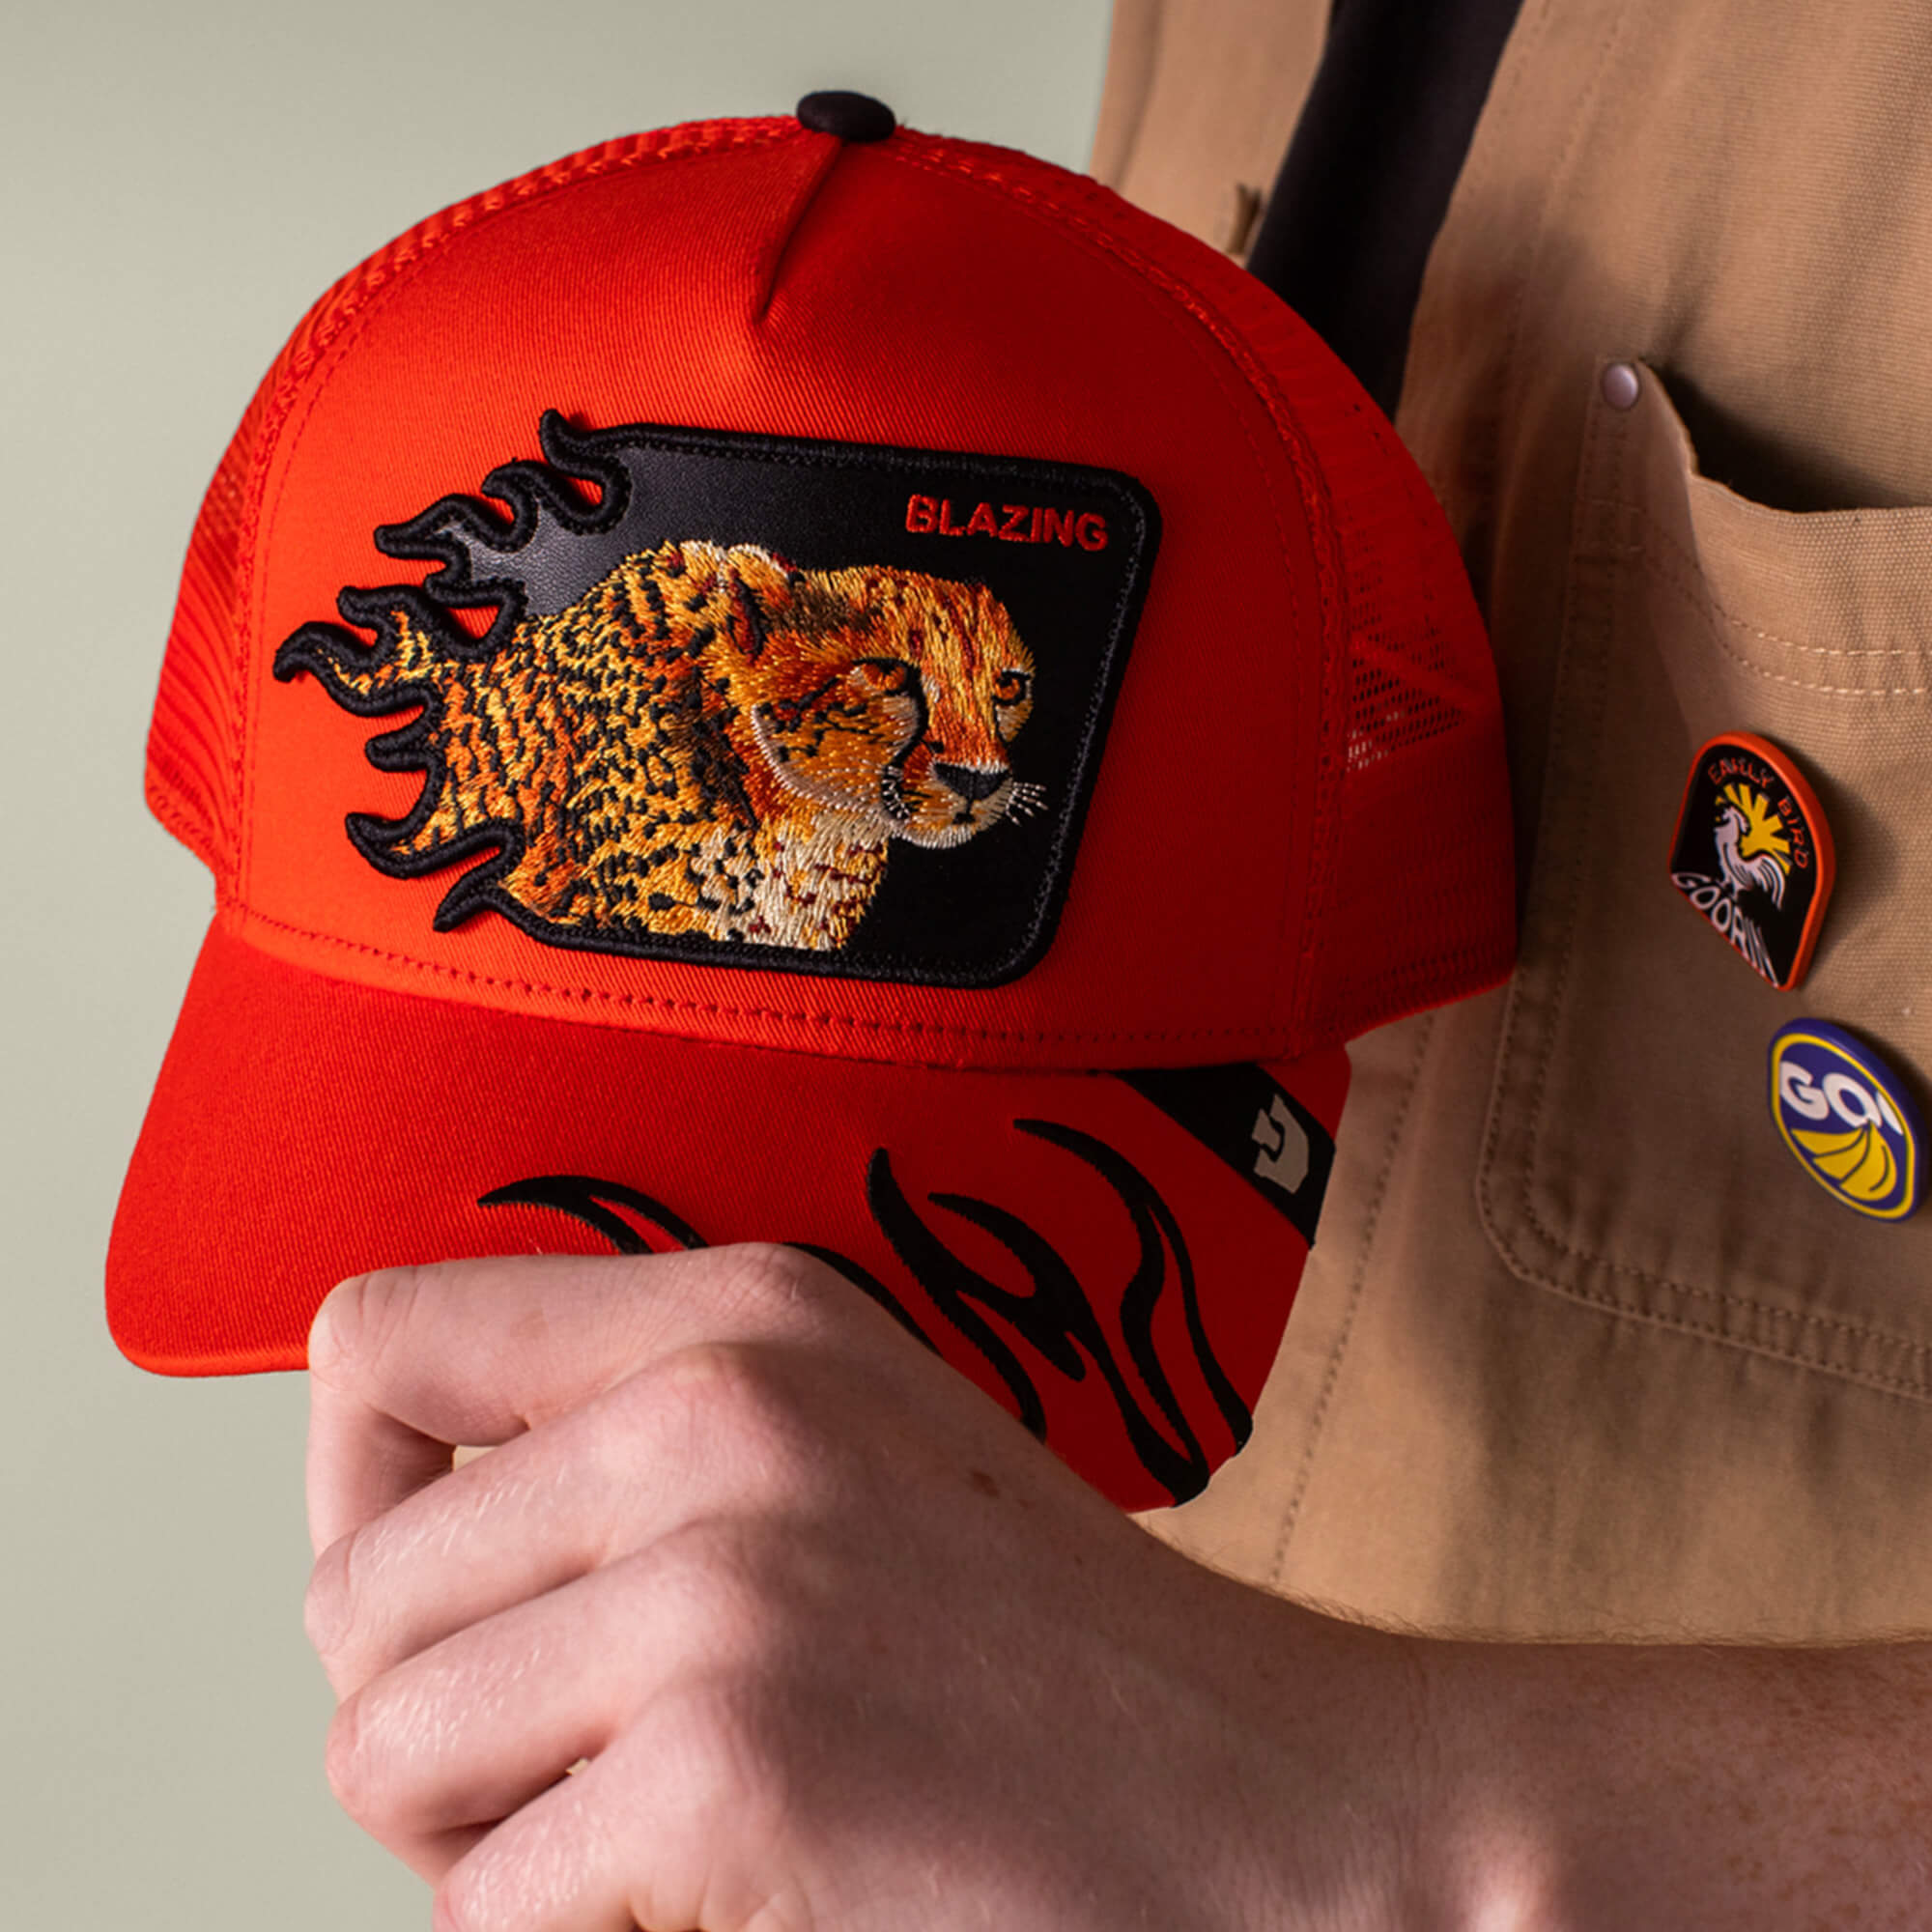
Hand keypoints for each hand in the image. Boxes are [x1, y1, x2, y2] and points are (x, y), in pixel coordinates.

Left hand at [303, 1246, 1432, 1929]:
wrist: (1297, 1808)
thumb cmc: (1067, 1658)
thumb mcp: (854, 1448)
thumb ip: (644, 1439)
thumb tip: (395, 1529)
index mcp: (740, 1314)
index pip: (375, 1340)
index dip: (356, 1489)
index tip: (441, 1590)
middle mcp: (715, 1413)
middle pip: (353, 1594)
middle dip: (438, 1718)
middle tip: (586, 1768)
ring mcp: (721, 1587)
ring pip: (383, 1757)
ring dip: (485, 1838)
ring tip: (651, 1830)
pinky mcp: (726, 1774)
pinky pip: (483, 1910)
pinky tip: (729, 1890)